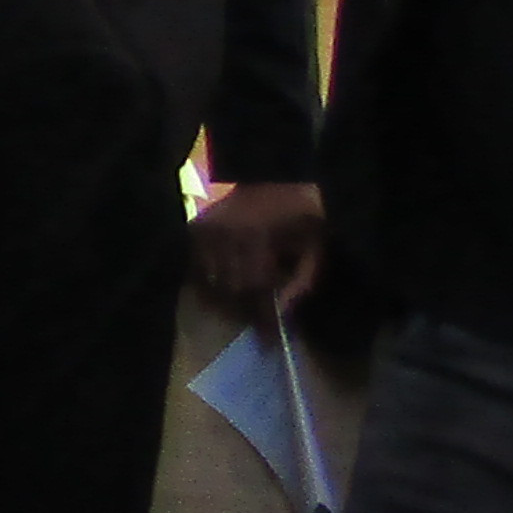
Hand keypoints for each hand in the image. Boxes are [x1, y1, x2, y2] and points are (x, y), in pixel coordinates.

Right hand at [189, 180, 325, 320]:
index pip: (257, 290)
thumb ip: (303, 278)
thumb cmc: (302, 208)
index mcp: (259, 238)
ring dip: (228, 297)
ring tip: (242, 304)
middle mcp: (227, 235)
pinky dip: (207, 279)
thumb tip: (283, 311)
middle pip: (232, 289)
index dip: (262, 318)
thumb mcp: (315, 243)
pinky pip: (196, 265)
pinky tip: (220, 285)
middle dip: (246, 309)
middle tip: (257, 323)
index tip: (267, 342)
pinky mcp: (197, 226)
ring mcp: (208, 230)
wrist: (278, 170)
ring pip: (212, 280)